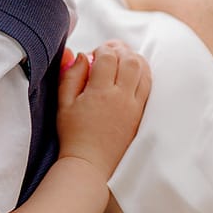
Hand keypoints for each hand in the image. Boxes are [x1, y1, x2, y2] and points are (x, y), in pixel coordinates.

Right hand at [57, 40, 150, 179]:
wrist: (90, 163)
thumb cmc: (73, 134)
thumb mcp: (64, 103)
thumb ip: (70, 75)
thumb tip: (81, 55)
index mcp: (99, 92)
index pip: (108, 57)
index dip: (102, 49)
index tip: (95, 53)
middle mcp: (120, 97)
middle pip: (130, 60)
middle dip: (121, 49)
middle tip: (110, 51)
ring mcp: (134, 106)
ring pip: (143, 71)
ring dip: (134, 59)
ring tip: (122, 58)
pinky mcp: (140, 114)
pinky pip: (148, 86)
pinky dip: (143, 73)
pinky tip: (133, 72)